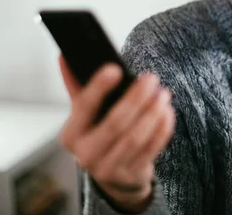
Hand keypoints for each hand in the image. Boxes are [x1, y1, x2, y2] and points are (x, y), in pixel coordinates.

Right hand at [58, 56, 175, 210]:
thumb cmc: (98, 134)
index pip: (83, 107)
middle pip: (115, 123)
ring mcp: (109, 168)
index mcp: (71, 135)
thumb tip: (64, 56)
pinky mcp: (132, 175)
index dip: (98, 87)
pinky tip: (167, 112)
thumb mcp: (84, 115)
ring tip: (163, 94)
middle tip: (150, 78)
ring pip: (135, 137)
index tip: (115, 68)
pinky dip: (162, 129)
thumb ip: (76, 86)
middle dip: (135, 98)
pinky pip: (151, 149)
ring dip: (152, 112)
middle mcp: (86, 154)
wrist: (113, 175)